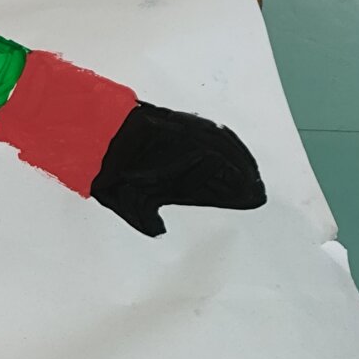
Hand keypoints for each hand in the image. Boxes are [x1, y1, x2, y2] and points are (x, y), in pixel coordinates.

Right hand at [90, 103, 265, 236]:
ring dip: (240, 166)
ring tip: (254, 181)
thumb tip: (158, 231)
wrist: (99, 143)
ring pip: (223, 152)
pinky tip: (240, 161)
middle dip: (243, 182)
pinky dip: (229, 149)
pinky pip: (214, 136)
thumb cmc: (111, 171)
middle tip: (259, 193)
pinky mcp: (186, 127)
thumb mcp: (131, 203)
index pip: (212, 187)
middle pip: (223, 169)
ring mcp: (187, 140)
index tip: (251, 201)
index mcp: (177, 177)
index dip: (232, 195)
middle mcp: (186, 158)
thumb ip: (145, 220)